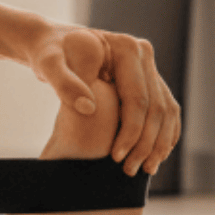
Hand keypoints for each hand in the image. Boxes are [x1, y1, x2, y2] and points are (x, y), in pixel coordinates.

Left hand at [29, 25, 178, 175]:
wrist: (53, 44)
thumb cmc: (48, 53)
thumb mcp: (48, 65)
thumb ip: (65, 83)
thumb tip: (88, 108)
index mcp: (125, 48)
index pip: (137, 98)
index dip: (131, 130)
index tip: (116, 156)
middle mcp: (142, 54)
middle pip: (156, 107)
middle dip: (146, 142)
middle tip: (131, 170)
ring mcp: (148, 66)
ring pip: (165, 111)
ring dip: (159, 143)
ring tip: (146, 169)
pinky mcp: (148, 79)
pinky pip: (165, 110)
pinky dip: (163, 134)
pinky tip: (155, 156)